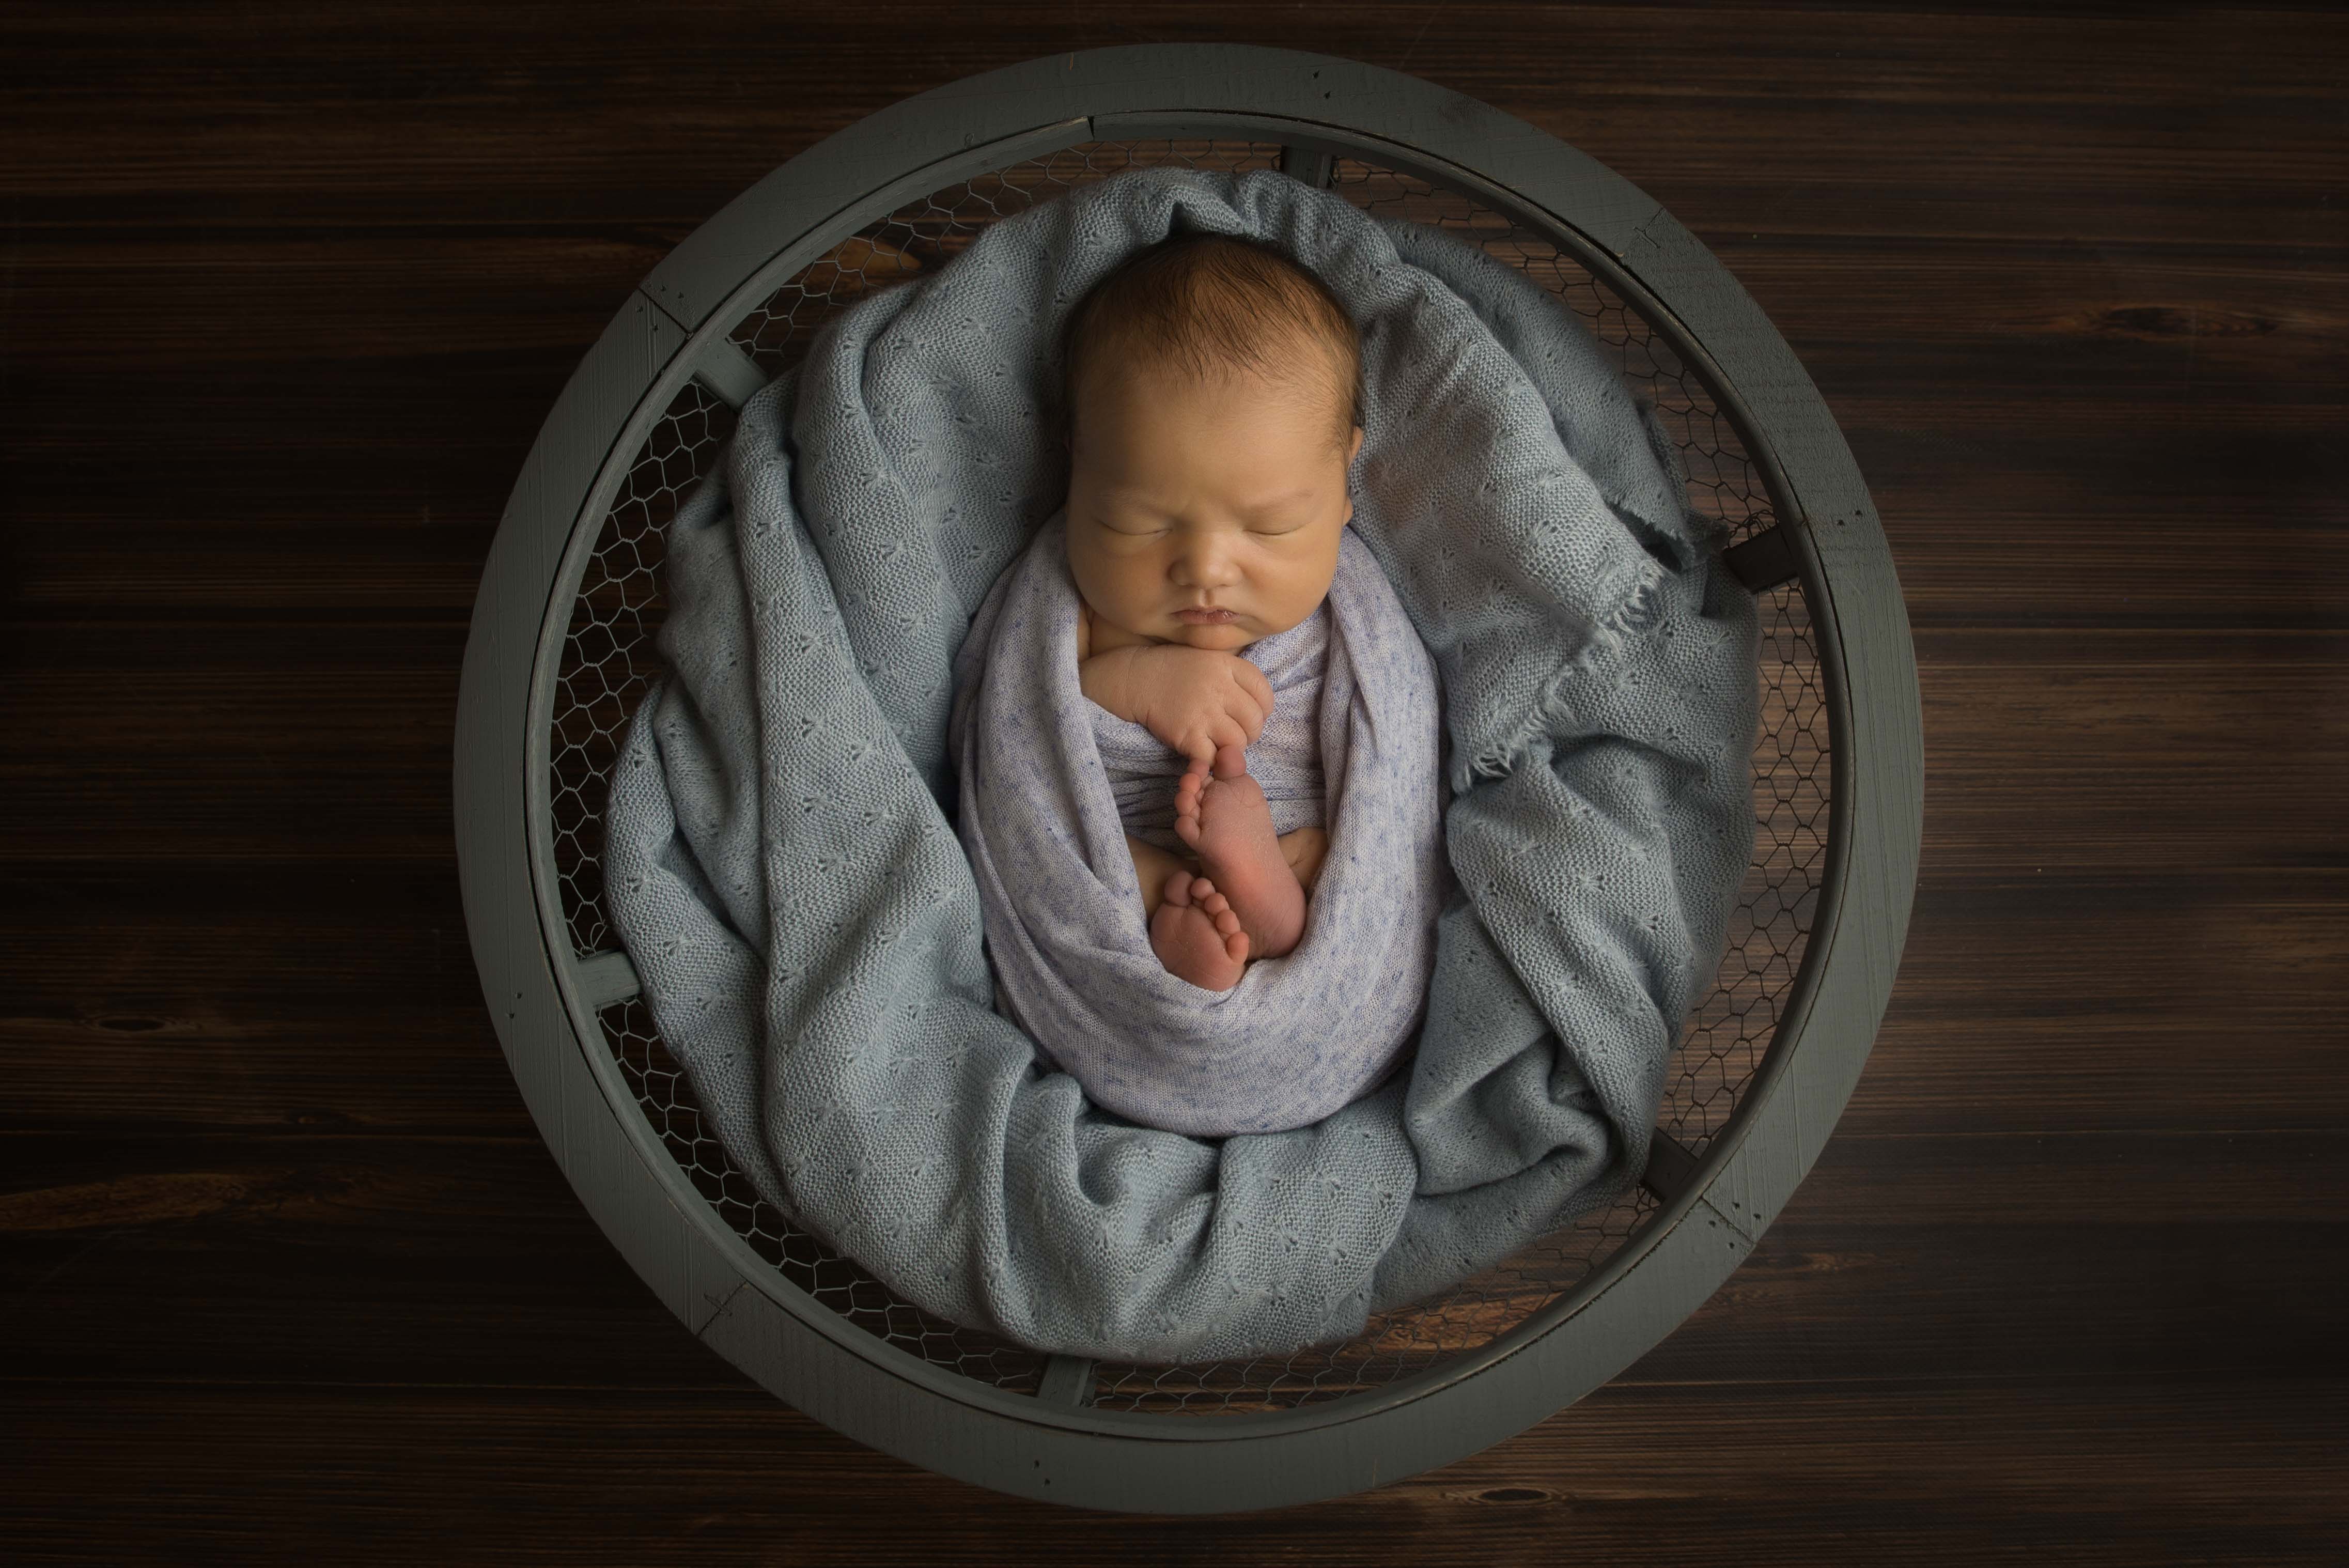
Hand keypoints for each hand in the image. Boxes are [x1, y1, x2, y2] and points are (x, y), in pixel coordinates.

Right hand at [1082, 644, 1273, 764]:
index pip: (1264, 693)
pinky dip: (1211, 759)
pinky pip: (1212, 757)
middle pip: (1254, 720)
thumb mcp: (1209, 658)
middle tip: (1236, 733)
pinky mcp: (1187, 734)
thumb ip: (1234, 675)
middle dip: (1250, 732)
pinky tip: (1204, 751)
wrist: (1135, 678)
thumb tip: (1258, 702)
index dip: (1263, 709)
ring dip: (1233, 749)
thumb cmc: (1174, 669)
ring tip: (1221, 743)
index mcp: (1227, 666)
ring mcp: (1203, 712)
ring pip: (1237, 742)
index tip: (1252, 714)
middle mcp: (1219, 688)